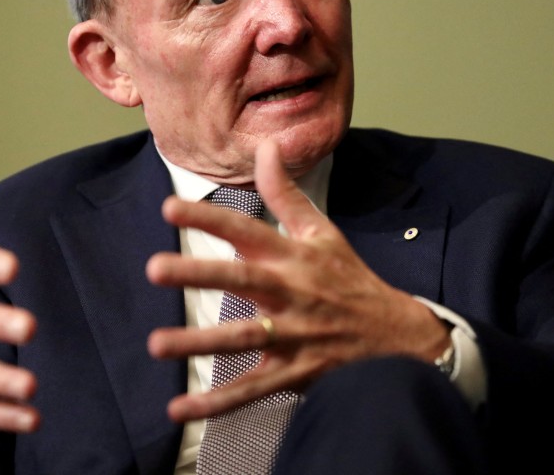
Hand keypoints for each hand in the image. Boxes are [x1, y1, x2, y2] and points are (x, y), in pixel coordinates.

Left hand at [146, 140, 451, 421]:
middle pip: (243, 280)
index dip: (210, 217)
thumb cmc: (350, 279)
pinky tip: (179, 409)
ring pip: (244, 338)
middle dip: (200, 274)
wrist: (398, 336)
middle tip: (155, 268)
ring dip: (201, 342)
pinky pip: (252, 389)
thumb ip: (285, 193)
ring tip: (157, 343)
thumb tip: (266, 145)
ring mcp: (294, 334)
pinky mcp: (295, 372)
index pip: (248, 230)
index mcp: (295, 256)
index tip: (168, 207)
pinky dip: (217, 403)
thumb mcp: (322, 232)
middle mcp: (293, 292)